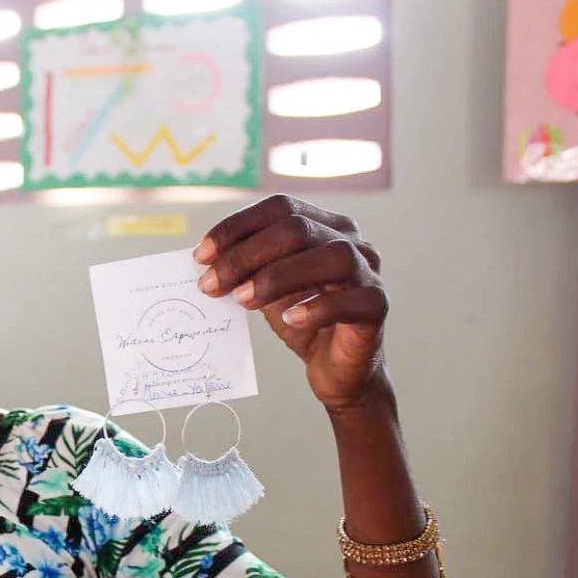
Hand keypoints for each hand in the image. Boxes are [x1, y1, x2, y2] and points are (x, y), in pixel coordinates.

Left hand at [195, 195, 387, 411]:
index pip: (279, 208)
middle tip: (211, 284)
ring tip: (243, 301)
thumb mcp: (266, 289)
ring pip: (331, 256)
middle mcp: (350, 240)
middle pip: (297, 229)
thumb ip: (245, 270)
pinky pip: (352, 300)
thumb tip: (205, 261)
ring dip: (278, 277)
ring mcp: (369, 271)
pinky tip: (290, 320)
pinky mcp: (377, 306)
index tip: (201, 256)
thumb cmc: (301, 322)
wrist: (336, 369)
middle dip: (246, 255)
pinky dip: (317, 308)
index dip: (237, 227)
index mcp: (322, 226)